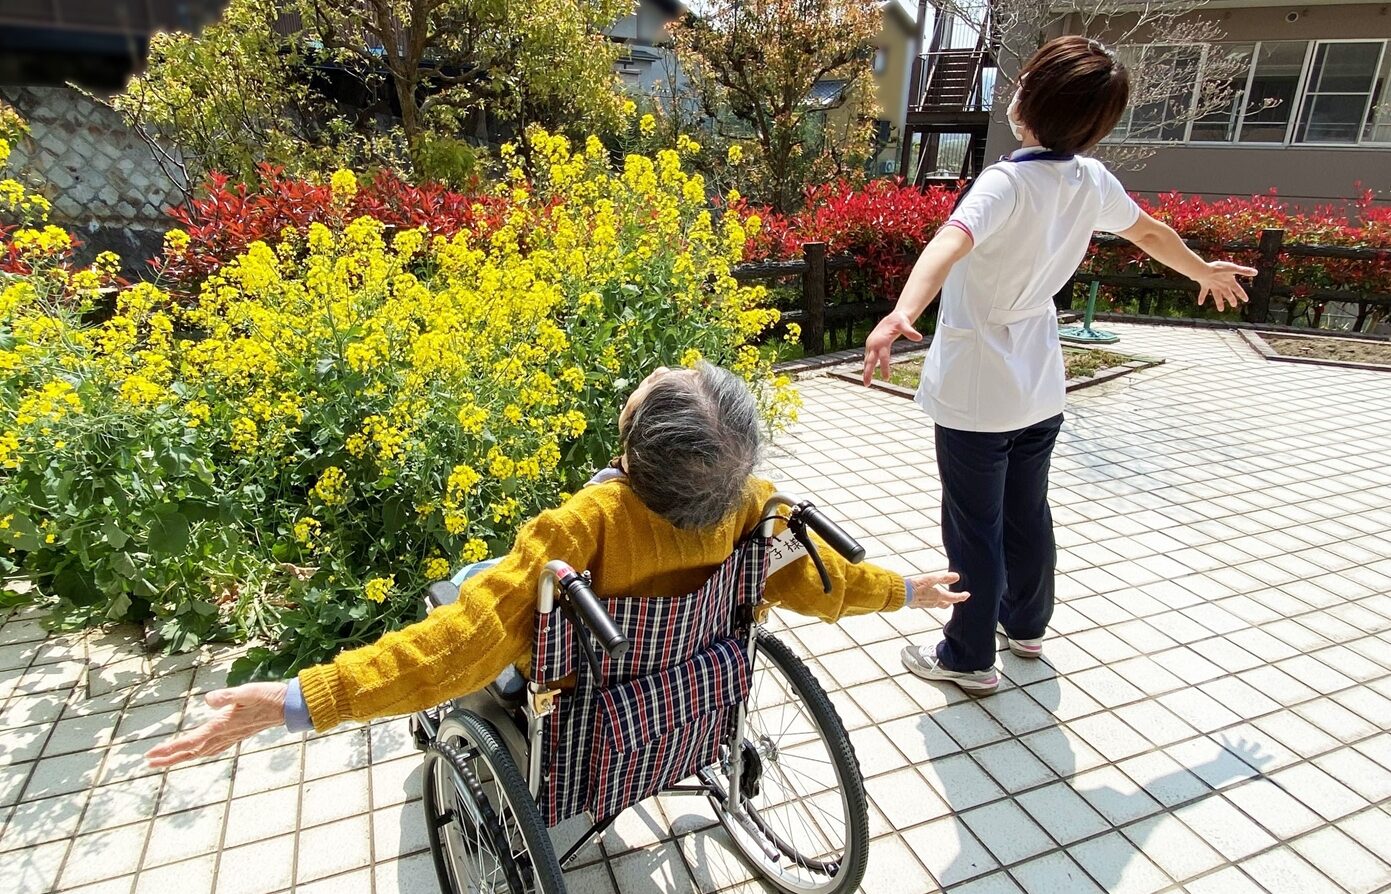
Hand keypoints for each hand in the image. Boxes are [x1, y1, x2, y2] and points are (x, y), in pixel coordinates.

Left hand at [145, 682, 288, 768]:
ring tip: (166, 760)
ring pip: (202, 751)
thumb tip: (209, 699)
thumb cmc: (270, 696)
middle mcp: (225, 734)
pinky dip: (200, 752)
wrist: (290, 706)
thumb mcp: (249, 691)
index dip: (171, 749)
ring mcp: (232, 736)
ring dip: (183, 756)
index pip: (192, 740)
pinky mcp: (237, 733)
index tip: (151, 754)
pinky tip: (198, 751)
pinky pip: (213, 748)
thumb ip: (229, 696)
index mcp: (224, 725)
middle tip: (150, 762)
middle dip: (171, 757)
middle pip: (193, 750)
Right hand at [862, 311, 921, 385]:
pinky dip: (867, 366)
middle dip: (867, 373)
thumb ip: (910, 332)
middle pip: (870, 361)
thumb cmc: (899, 321)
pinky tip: (867, 374)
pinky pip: (868, 358)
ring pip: (867, 361)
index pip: (883, 357)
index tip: (886, 378)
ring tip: (866, 383)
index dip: (884, 368)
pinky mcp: (870, 346)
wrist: (891, 319)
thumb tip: (919, 338)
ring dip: (866, 372)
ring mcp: (870, 345)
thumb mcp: (905, 325)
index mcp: (881, 341)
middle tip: (867, 384)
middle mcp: (874, 344)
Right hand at [907, 571, 969, 608]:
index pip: (953, 598)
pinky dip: (929, 601)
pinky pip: (925, 604)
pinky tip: (924, 597)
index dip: (961, 596)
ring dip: (940, 602)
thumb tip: (957, 576)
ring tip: (941, 598)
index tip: (967, 595)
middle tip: (954, 599)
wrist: (900, 594)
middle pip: (944, 604)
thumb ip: (944, 578)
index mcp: (938, 596)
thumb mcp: (931, 579)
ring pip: (935, 605)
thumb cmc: (916, 586)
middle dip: (950, 602)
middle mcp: (932, 603)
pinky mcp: (915, 604)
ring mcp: (924, 605)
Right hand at [1193, 261, 1257, 310]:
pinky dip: (1201, 298)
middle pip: (1228, 295)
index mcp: (1229, 282)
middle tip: (1234, 305)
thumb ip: (1244, 271)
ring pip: (1217, 297)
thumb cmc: (1218, 268)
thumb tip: (1256, 272)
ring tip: (1221, 310)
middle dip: (1231, 300)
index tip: (1246, 300)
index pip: (1238, 289)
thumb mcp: (1233, 267)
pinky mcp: (1205, 286)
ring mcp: (1213, 287)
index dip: (1242, 294)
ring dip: (1219, 303)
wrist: (1204, 271)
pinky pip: (1203, 293)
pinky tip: (1200, 303)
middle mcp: (1222, 286)